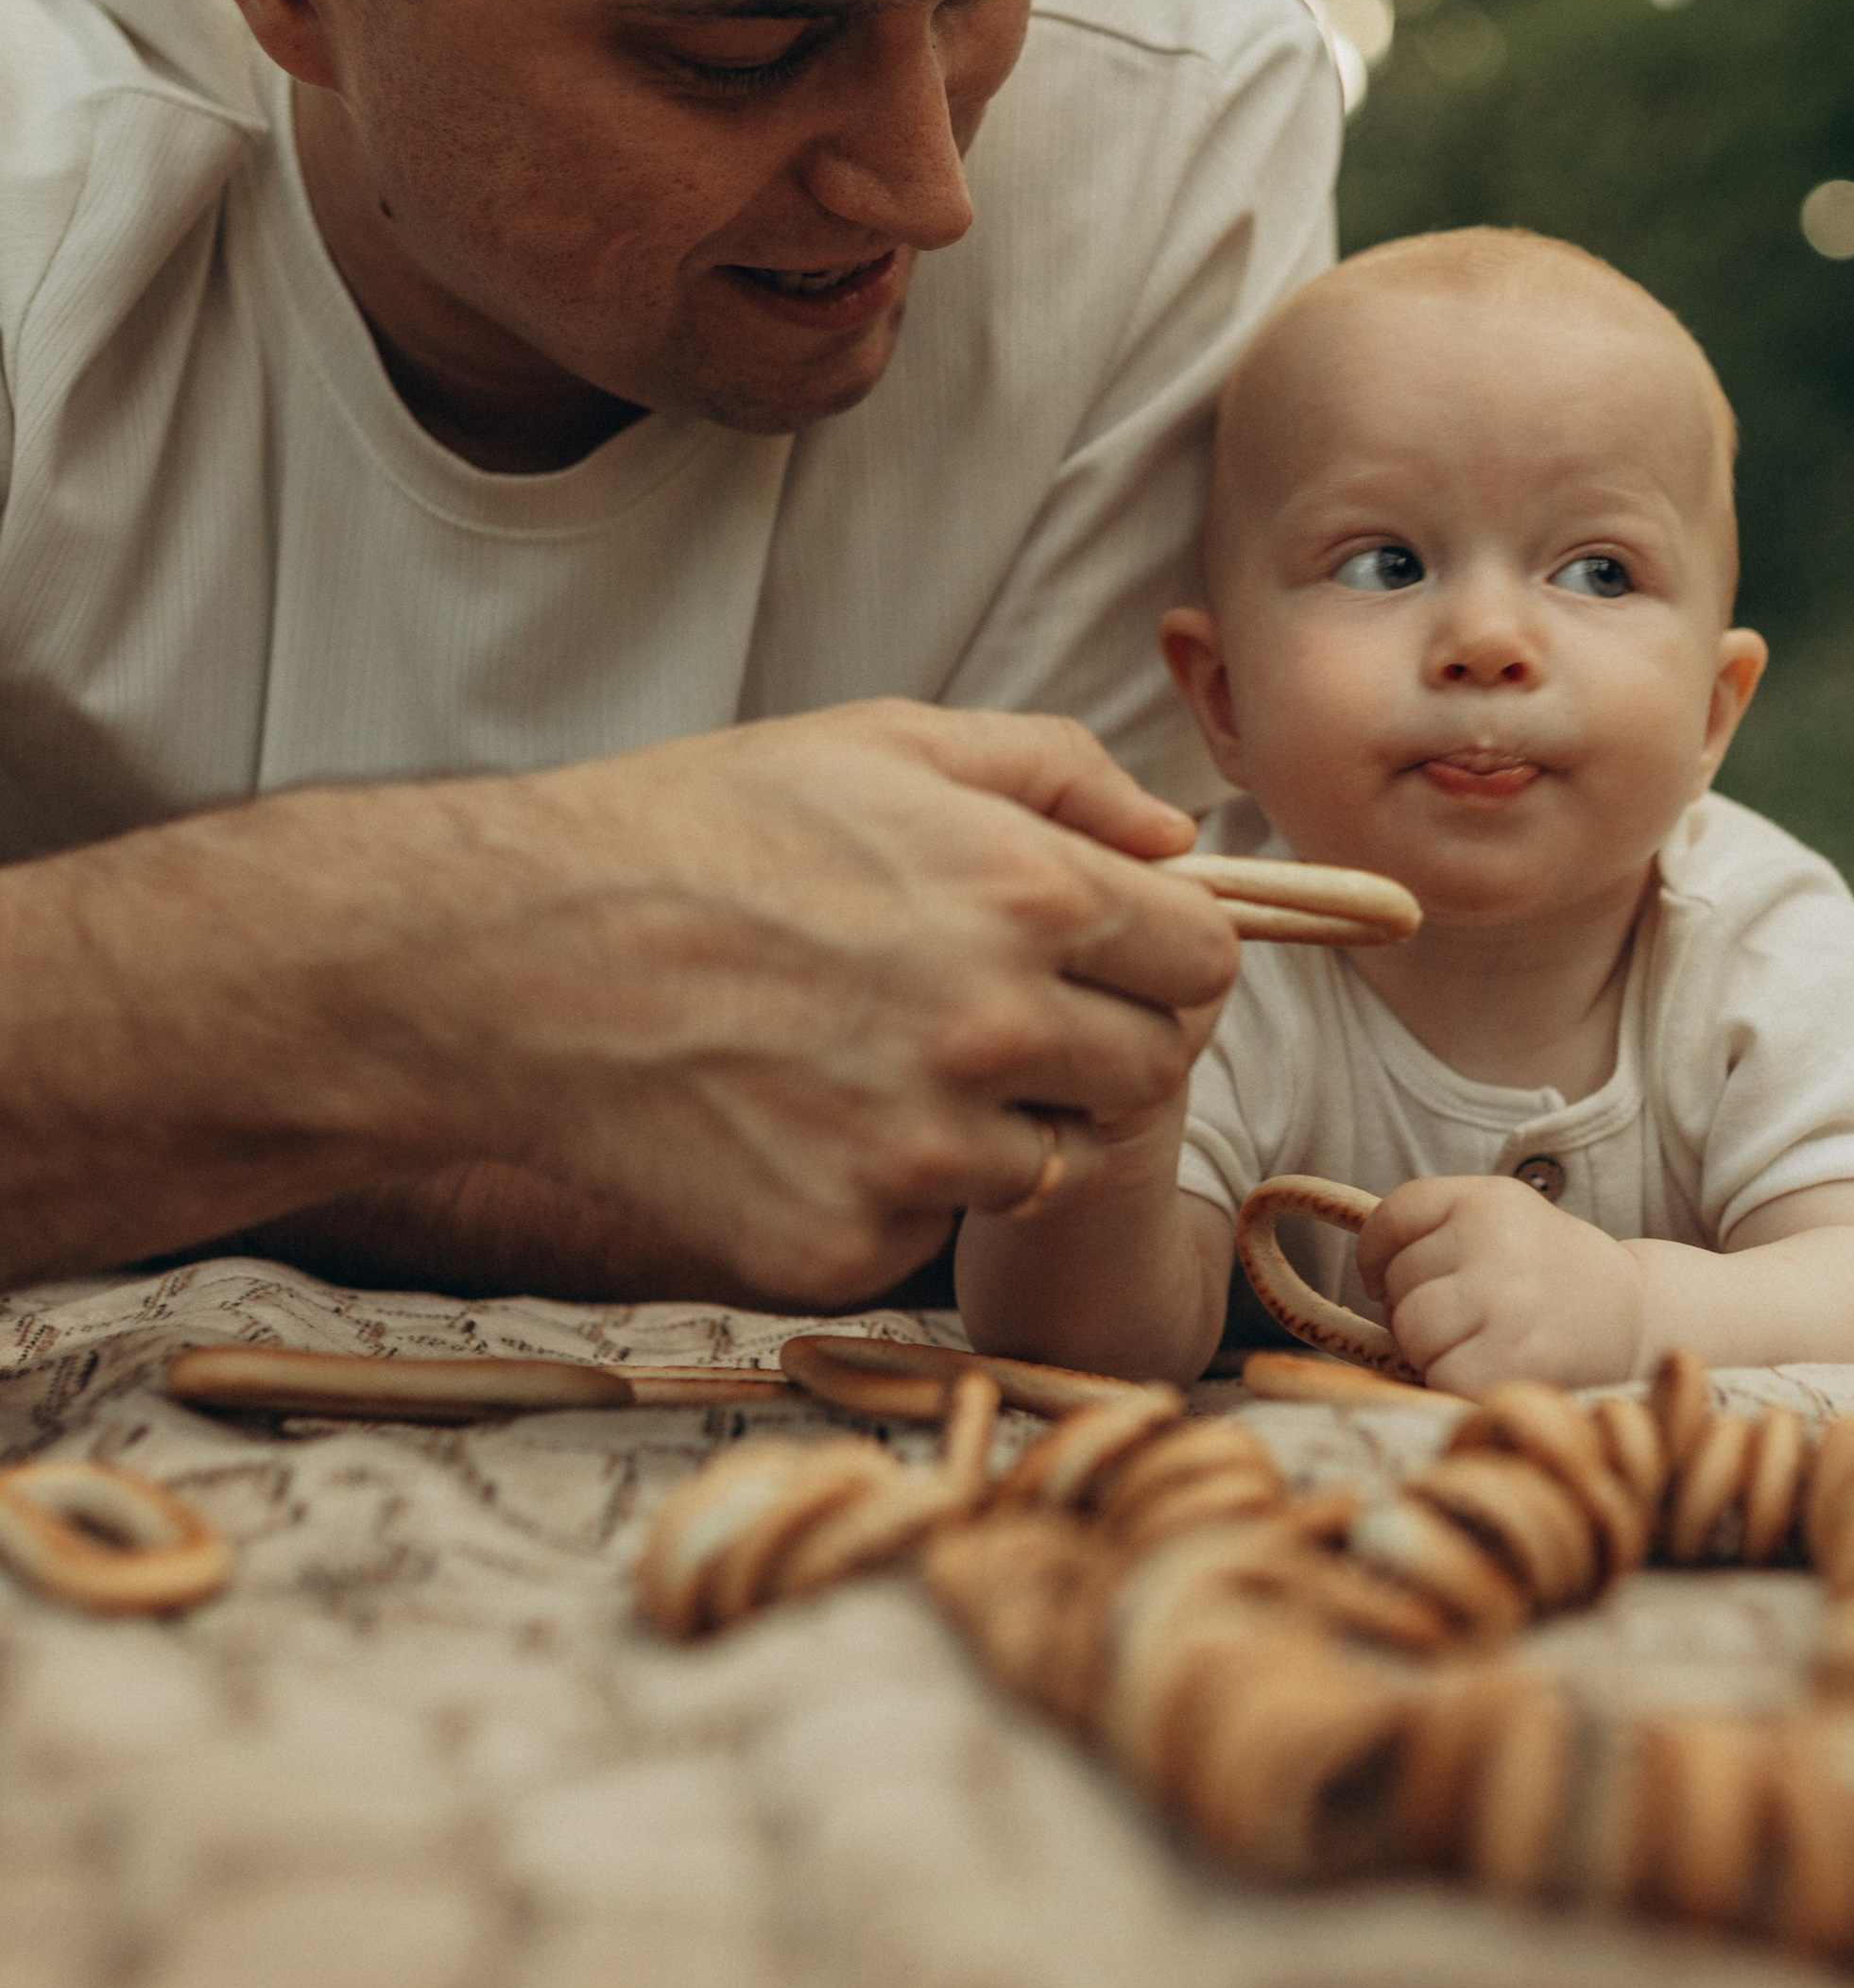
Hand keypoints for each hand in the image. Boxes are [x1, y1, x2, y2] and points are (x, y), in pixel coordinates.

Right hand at [436, 700, 1237, 1302]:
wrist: (516, 960)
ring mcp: (922, 1153)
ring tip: (872, 1055)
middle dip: (1093, 1041)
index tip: (1110, 954)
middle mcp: (995, 1031)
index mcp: (1027, 896)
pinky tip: (803, 1119)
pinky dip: (891, 1189)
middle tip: (983, 1005)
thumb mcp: (884, 743)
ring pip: (1047, 1162)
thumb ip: (1057, 774)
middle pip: (1148, 1072)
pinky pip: (931, 1231)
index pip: (1203, 961)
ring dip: (994, 1122)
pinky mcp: (847, 1244)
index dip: (1161, 955)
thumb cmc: (699, 829)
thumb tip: (1176, 839)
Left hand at [1356, 1175, 1644, 1395]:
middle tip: (1467, 1320)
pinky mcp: (1515, 1359)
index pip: (1394, 1215)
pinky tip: (1493, 1372)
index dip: (1375, 1255)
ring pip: (1411, 1331)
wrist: (1642, 1318)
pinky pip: (1440, 1377)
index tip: (1381, 1281)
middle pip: (1399, 1283)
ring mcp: (1507, 1299)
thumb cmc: (1554, 1277)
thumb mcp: (1504, 1225)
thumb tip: (1367, 1281)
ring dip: (1430, 1351)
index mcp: (1489, 1198)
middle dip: (1417, 1310)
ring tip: (1478, 1345)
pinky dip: (1454, 1385)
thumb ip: (1437, 1232)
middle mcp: (1497, 1240)